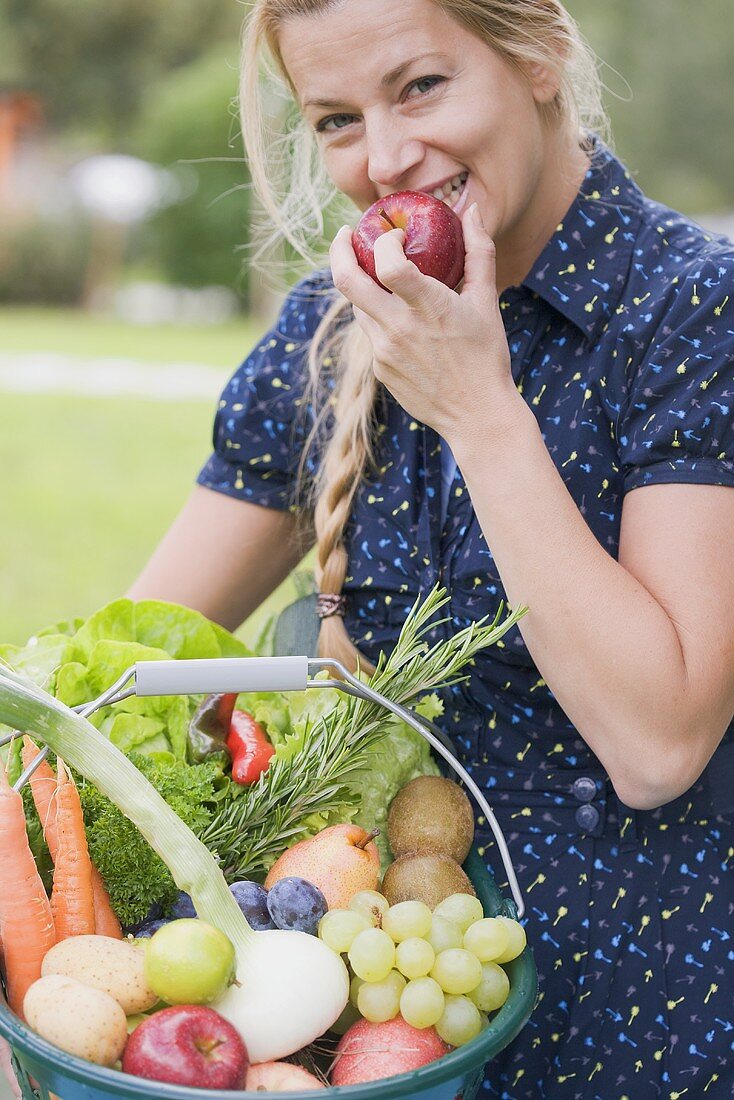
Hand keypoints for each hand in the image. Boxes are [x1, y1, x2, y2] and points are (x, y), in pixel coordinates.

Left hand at [329, 203, 516, 443]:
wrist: (476, 414)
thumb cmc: (486, 355)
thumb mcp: (487, 301)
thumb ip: (479, 252)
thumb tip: (473, 211)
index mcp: (427, 307)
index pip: (387, 264)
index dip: (383, 241)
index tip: (393, 234)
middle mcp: (398, 328)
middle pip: (346, 282)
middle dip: (339, 251)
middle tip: (346, 236)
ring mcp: (384, 351)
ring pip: (358, 307)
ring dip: (364, 287)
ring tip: (380, 277)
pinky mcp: (380, 369)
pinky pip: (371, 334)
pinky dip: (380, 319)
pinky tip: (401, 321)